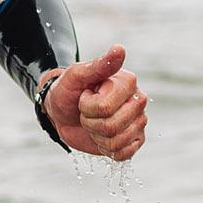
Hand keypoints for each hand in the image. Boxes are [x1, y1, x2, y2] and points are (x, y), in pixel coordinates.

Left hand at [42, 45, 147, 160]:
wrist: (62, 110)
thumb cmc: (68, 90)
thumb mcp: (77, 75)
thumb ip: (99, 65)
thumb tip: (120, 49)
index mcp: (127, 82)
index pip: (105, 107)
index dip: (86, 106)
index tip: (84, 96)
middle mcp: (138, 100)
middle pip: (112, 126)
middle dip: (90, 122)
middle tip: (86, 112)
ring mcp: (139, 121)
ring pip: (116, 142)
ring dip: (97, 135)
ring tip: (93, 122)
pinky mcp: (135, 140)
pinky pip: (124, 154)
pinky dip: (107, 149)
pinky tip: (102, 136)